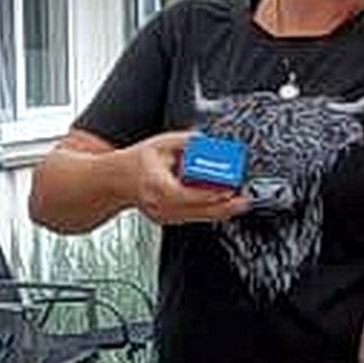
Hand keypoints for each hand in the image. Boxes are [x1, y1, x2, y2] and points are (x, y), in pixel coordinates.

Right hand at [122, 131, 246, 225]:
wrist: (119, 179)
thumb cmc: (138, 161)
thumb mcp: (164, 143)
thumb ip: (189, 142)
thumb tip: (212, 145)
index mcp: (157, 185)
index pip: (188, 194)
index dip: (211, 193)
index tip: (230, 188)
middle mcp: (159, 204)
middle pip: (197, 211)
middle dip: (224, 207)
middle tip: (244, 201)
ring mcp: (163, 215)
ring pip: (197, 217)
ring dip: (219, 211)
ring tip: (238, 204)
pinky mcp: (167, 219)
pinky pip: (192, 218)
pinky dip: (207, 211)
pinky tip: (221, 206)